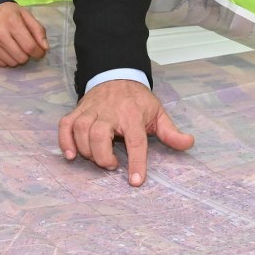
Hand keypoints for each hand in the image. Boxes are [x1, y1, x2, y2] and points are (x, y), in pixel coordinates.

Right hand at [0, 2, 47, 65]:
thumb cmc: (8, 14)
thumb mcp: (25, 15)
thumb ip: (38, 30)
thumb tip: (45, 47)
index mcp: (12, 22)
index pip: (30, 46)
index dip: (39, 52)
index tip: (40, 52)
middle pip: (22, 58)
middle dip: (28, 55)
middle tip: (25, 47)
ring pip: (12, 63)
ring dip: (17, 58)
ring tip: (15, 47)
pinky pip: (2, 64)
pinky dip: (7, 59)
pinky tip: (5, 49)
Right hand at [58, 79, 193, 185]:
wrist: (117, 74)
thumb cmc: (137, 99)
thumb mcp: (157, 112)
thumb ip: (171, 131)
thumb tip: (189, 143)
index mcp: (132, 115)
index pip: (135, 140)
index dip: (136, 162)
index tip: (135, 180)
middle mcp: (110, 112)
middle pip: (100, 136)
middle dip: (103, 157)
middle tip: (111, 165)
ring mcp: (91, 110)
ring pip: (81, 130)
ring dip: (86, 150)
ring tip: (95, 159)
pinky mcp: (78, 110)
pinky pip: (65, 125)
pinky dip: (65, 141)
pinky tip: (71, 155)